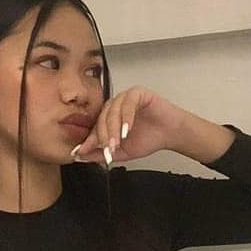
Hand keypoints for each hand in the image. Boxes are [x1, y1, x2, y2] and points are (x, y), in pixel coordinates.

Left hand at [69, 86, 191, 166]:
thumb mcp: (121, 152)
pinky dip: (127, 117)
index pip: (94, 127)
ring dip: (114, 128)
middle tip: (108, 149)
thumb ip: (101, 154)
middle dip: (103, 136)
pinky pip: (128, 102)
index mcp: (108, 118)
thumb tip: (80, 156)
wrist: (171, 134)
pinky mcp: (138, 93)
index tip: (81, 152)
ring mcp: (125, 98)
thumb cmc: (149, 139)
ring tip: (118, 142)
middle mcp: (115, 106)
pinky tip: (128, 130)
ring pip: (113, 110)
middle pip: (102, 118)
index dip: (88, 140)